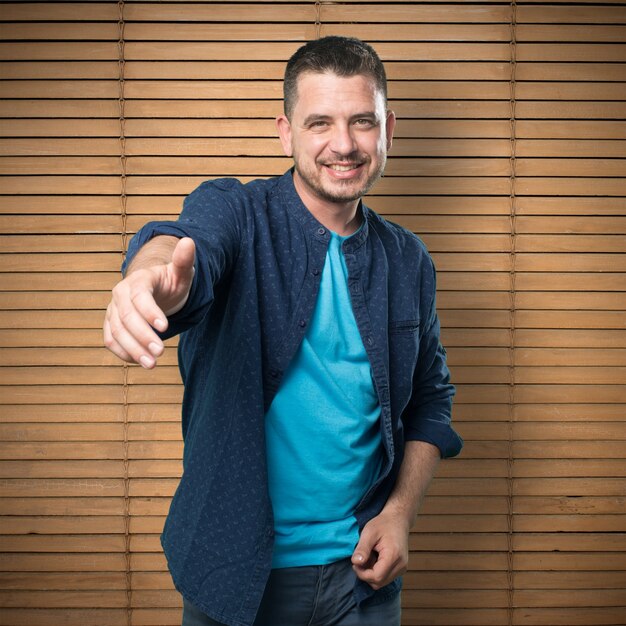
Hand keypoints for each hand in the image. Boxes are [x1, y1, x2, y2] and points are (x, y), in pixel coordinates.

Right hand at [103, 237, 194, 367]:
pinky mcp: (111, 324)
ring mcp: (113, 310)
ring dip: (132, 349)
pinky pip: (111, 340)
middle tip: (160, 352)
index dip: (150, 312)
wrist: (156, 290)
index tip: (165, 327)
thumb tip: (189, 242)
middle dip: (142, 336)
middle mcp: (121, 294)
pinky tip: (139, 361)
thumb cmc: (171, 281)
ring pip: (116, 332)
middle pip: (126, 317)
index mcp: (138, 280)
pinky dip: (123, 352)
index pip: (140, 296)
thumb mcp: (181, 272)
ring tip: (151, 364)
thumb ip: (184, 261)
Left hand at [351, 509, 409, 589]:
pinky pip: (386, 577)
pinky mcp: (401, 568)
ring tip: (370, 556)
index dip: (362, 573)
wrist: (398, 519)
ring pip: (382, 582)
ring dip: (371, 573)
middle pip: (379, 582)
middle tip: (362, 558)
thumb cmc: (383, 524)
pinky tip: (376, 558)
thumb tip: (355, 563)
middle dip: (366, 574)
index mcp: (393, 556)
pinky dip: (378, 571)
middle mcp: (401, 565)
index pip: (376, 577)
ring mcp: (403, 568)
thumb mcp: (369, 532)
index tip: (355, 562)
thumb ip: (362, 549)